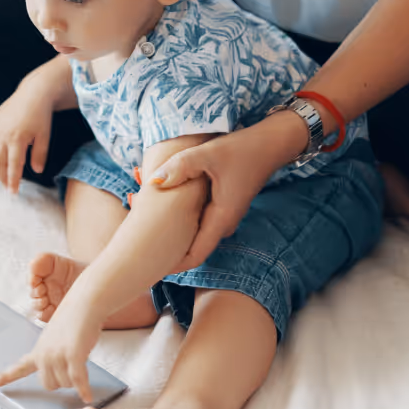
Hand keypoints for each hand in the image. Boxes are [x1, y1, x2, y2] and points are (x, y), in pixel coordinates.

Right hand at [0, 72, 54, 193]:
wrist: (32, 94)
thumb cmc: (41, 115)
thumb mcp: (44, 136)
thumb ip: (40, 154)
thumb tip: (37, 171)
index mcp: (17, 139)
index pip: (12, 166)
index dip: (12, 181)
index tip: (13, 192)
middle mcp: (2, 135)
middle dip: (1, 178)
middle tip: (6, 187)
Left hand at [0, 293, 101, 403]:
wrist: (83, 303)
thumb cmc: (74, 319)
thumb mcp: (55, 338)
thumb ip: (52, 355)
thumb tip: (57, 372)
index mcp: (38, 349)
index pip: (19, 366)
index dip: (6, 376)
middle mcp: (44, 353)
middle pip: (48, 385)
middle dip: (62, 381)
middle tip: (72, 367)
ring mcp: (57, 355)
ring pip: (65, 384)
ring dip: (76, 379)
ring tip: (81, 360)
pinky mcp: (73, 355)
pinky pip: (78, 380)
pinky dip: (84, 390)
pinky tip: (87, 396)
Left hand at [150, 114, 304, 270]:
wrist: (270, 144)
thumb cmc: (242, 150)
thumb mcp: (208, 154)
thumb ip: (180, 167)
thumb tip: (153, 182)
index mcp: (221, 219)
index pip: (194, 255)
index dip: (172, 264)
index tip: (148, 265)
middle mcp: (223, 223)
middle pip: (191, 245)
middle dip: (166, 243)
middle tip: (139, 226)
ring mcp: (222, 215)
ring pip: (193, 230)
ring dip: (172, 227)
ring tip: (143, 209)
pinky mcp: (221, 205)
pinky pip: (198, 217)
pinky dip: (180, 213)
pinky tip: (163, 196)